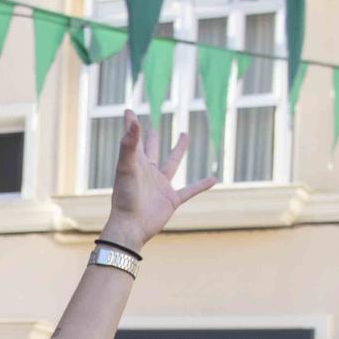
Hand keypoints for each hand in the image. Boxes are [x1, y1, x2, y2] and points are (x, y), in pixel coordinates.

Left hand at [102, 110, 216, 251]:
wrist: (131, 227)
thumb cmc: (124, 197)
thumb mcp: (127, 167)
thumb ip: (129, 144)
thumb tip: (133, 120)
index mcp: (135, 164)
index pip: (134, 139)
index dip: (132, 125)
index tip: (129, 111)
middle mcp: (148, 173)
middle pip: (151, 150)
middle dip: (151, 139)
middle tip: (153, 127)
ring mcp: (160, 186)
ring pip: (172, 164)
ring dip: (178, 150)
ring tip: (184, 135)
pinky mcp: (171, 200)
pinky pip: (190, 190)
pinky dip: (201, 185)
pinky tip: (214, 179)